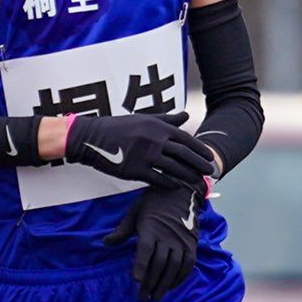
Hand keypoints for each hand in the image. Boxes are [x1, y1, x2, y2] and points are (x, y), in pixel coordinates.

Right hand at [64, 110, 216, 188]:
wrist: (91, 138)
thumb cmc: (117, 127)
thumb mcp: (143, 118)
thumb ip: (166, 119)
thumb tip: (186, 115)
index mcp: (157, 126)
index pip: (185, 139)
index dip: (199, 149)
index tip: (208, 157)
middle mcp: (154, 139)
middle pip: (184, 154)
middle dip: (199, 164)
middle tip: (209, 172)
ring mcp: (145, 155)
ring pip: (174, 168)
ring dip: (188, 176)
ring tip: (196, 182)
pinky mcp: (135, 169)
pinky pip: (158, 179)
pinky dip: (169, 184)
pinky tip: (176, 187)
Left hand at [104, 182, 204, 300]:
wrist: (180, 192)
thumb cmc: (153, 202)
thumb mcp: (134, 212)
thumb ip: (122, 231)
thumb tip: (105, 243)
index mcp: (151, 228)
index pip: (146, 250)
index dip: (141, 265)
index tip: (136, 280)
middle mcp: (168, 236)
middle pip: (159, 263)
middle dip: (151, 282)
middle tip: (142, 297)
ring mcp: (181, 241)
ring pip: (174, 267)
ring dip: (165, 284)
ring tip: (156, 297)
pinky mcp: (191, 244)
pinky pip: (188, 264)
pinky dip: (180, 277)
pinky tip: (171, 286)